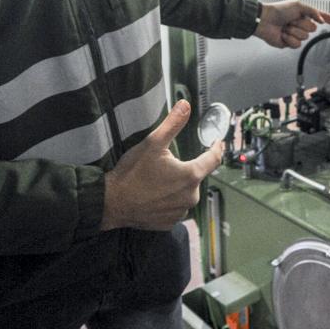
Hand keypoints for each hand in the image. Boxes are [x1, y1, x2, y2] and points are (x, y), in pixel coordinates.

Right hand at [100, 100, 223, 230]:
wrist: (112, 202)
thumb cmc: (133, 172)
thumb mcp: (152, 143)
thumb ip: (172, 124)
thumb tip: (186, 105)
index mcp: (191, 175)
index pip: (213, 160)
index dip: (216, 148)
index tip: (217, 143)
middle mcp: (190, 196)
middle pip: (196, 177)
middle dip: (186, 168)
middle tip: (166, 164)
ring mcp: (180, 212)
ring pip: (185, 193)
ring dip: (177, 186)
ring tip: (157, 180)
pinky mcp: (169, 223)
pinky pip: (175, 208)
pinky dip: (168, 201)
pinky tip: (154, 195)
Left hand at [254, 0, 329, 48]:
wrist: (265, 20)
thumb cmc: (278, 10)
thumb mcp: (298, 6)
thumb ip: (312, 11)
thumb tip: (321, 20)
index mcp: (305, 14)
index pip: (322, 17)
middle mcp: (301, 25)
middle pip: (312, 29)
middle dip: (301, 24)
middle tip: (291, 20)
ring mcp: (296, 34)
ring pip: (304, 37)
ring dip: (293, 31)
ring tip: (285, 27)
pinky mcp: (289, 43)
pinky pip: (296, 44)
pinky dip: (289, 39)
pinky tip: (283, 34)